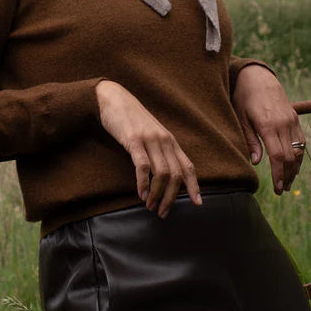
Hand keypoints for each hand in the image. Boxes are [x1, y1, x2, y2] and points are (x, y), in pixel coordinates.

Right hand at [95, 80, 201, 217]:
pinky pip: (143, 166)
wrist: (113, 98)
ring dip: (158, 194)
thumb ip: (159, 151)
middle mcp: (164, 141)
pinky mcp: (134, 140)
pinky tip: (141, 194)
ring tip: (151, 206)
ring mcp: (150, 140)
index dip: (194, 186)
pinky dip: (143, 183)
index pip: (188, 166)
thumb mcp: (150, 135)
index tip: (197, 203)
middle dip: (172, 197)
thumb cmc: (130, 120)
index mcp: (170, 141)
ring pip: (162, 173)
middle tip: (163, 213)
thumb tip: (164, 175)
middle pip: (176, 175)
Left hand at [232, 65, 305, 193]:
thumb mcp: (240, 118)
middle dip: (287, 176)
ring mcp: (291, 120)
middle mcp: (283, 124)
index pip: (278, 156)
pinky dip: (299, 156)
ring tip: (287, 182)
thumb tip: (256, 162)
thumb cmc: (244, 98)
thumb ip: (249, 140)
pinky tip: (293, 166)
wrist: (258, 76)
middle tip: (281, 190)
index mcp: (268, 125)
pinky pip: (301, 141)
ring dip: (294, 169)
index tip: (277, 188)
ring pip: (299, 150)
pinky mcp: (295, 118)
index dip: (278, 175)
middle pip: (290, 157)